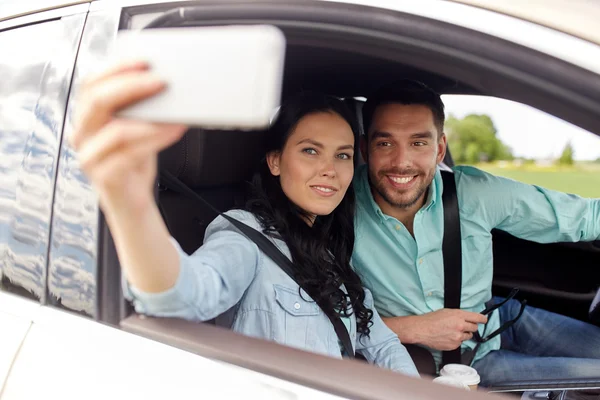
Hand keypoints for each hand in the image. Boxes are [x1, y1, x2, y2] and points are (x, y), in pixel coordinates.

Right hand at [70, 60, 186, 213]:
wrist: (132, 201)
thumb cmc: (133, 160)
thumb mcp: (134, 128)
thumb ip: (138, 107)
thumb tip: (164, 82)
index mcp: (86, 117)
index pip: (91, 84)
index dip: (115, 69)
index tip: (143, 62)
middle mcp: (82, 134)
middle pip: (97, 102)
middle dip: (131, 87)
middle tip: (161, 82)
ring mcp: (90, 157)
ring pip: (116, 130)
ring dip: (151, 119)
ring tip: (176, 112)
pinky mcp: (105, 176)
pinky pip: (130, 154)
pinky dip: (155, 140)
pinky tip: (174, 131)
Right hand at [384, 309, 487, 350]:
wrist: (422, 330)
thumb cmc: (431, 319)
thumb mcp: (447, 311)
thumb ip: (459, 315)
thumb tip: (468, 317)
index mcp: (459, 316)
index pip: (478, 318)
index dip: (482, 319)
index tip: (484, 320)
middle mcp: (461, 326)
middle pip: (475, 328)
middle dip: (471, 326)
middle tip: (463, 326)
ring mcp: (458, 337)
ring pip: (468, 336)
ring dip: (463, 334)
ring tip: (452, 331)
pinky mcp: (454, 345)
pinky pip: (460, 343)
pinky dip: (456, 341)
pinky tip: (447, 337)